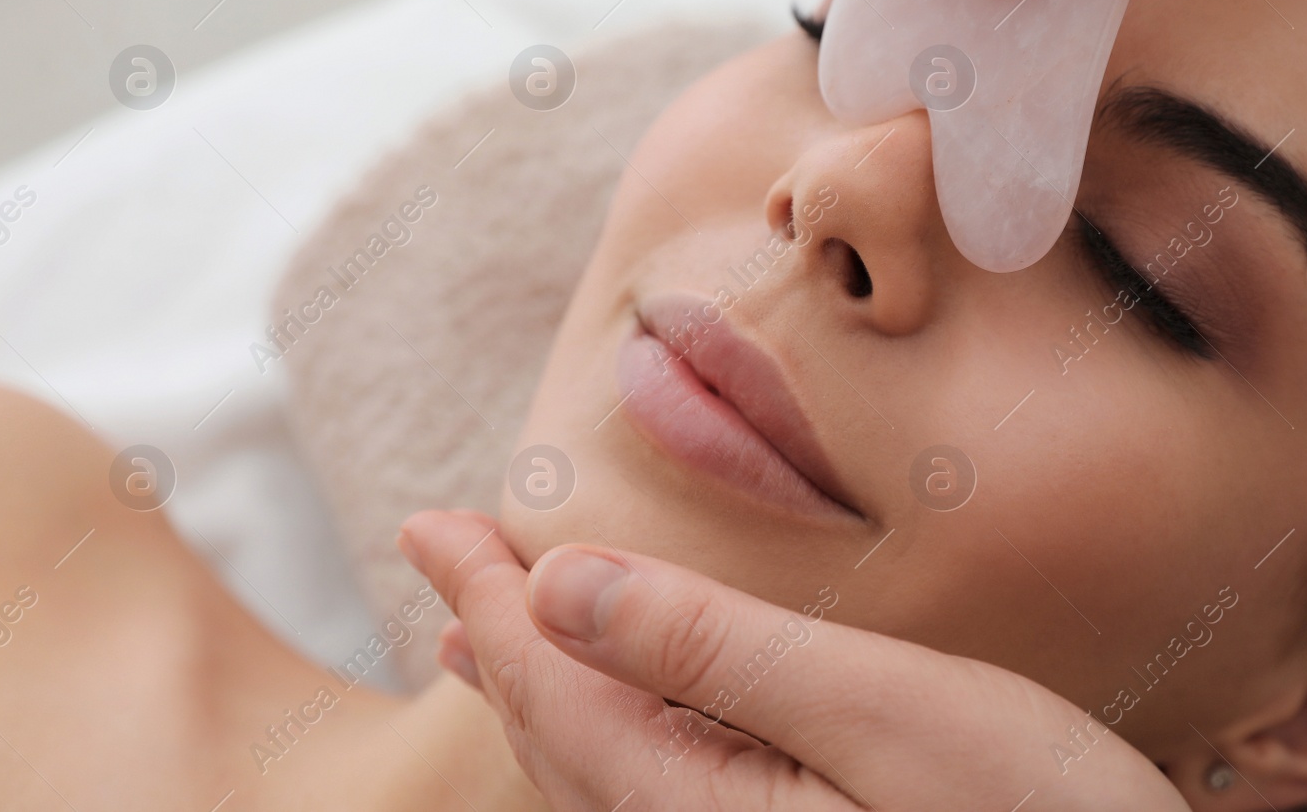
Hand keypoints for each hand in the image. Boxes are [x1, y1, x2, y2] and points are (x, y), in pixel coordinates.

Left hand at [397, 508, 1188, 811]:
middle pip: (554, 733)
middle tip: (440, 551)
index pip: (553, 684)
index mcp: (697, 809)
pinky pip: (642, 791)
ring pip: (588, 771)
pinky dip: (598, 725)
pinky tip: (604, 703)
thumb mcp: (880, 714)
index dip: (484, 595)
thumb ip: (714, 650)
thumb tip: (560, 585)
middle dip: (493, 632)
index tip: (427, 524)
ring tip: (488, 627)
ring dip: (536, 680)